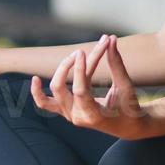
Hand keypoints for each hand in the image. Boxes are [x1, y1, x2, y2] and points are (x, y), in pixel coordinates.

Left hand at [30, 35, 152, 139]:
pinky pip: (45, 103)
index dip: (79, 70)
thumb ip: (116, 63)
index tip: (83, 51)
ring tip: (71, 56)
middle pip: (60, 88)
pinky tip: (34, 79)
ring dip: (59, 72)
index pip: (80, 90)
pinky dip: (38, 93)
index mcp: (93, 115)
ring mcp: (69, 115)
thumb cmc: (129, 106)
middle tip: (82, 52)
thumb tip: (110, 39)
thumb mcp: (124, 85)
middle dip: (68, 67)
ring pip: (52, 93)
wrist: (127, 126)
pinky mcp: (66, 111)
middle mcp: (76, 117)